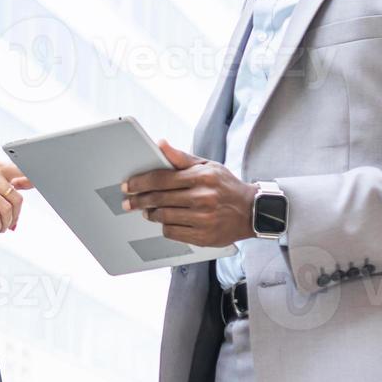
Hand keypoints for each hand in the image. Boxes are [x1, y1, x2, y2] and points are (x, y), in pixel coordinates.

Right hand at [0, 159, 32, 232]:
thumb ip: (14, 180)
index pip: (20, 171)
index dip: (32, 180)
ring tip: (2, 226)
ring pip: (5, 209)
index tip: (39, 184)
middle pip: (15, 198)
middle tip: (11, 223)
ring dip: (6, 223)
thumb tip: (32, 181)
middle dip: (16, 215)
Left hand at [120, 140, 258, 247]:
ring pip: (164, 217)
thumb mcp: (207, 166)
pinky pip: (173, 232)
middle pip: (160, 199)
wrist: (252, 211)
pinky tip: (165, 221)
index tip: (128, 185)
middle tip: (129, 202)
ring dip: (151, 214)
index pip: (162, 178)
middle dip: (139, 200)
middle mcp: (203, 198)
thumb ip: (181, 157)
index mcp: (202, 177)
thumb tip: (160, 144)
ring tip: (147, 211)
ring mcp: (204, 219)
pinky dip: (165, 226)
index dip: (141, 182)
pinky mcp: (204, 237)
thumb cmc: (226, 186)